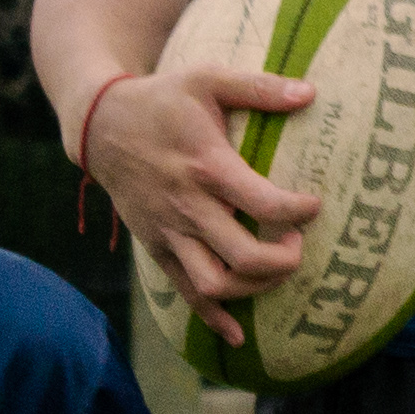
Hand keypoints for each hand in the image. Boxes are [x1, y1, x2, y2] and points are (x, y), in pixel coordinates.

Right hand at [83, 65, 321, 334]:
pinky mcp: (156, 248)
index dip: (297, 210)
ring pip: (215, 284)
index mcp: (205, 165)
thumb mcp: (207, 78)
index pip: (262, 203)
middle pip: (243, 256)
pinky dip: (214, 318)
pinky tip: (239, 334)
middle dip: (282, 260)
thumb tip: (311, 92)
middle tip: (297, 242)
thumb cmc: (162, 100)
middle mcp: (187, 206)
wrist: (100, 127)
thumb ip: (260, 87)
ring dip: (255, 288)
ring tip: (277, 267)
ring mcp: (169, 232)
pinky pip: (186, 293)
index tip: (314, 205)